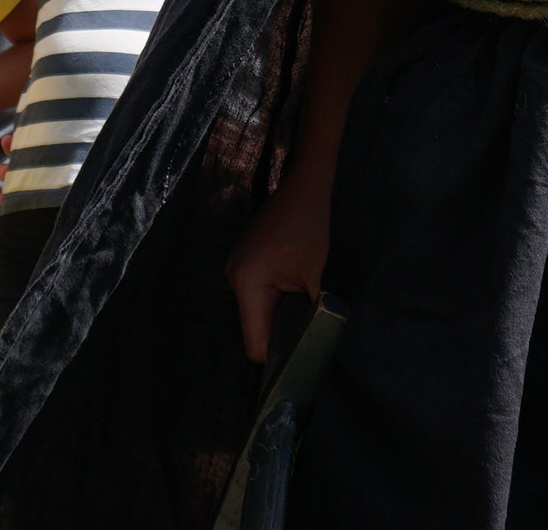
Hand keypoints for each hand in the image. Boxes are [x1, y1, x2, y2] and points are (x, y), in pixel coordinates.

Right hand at [227, 173, 330, 364]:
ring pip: (255, 313)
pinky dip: (272, 300)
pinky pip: (256, 296)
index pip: (255, 342)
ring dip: (276, 315)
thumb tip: (309, 344)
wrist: (301, 189)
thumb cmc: (309, 228)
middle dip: (278, 334)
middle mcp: (234, 278)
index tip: (298, 358)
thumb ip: (308, 313)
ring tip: (301, 307)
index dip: (276, 355)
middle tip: (306, 334)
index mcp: (248, 283)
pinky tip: (291, 290)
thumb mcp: (313, 275)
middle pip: (253, 328)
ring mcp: (235, 269)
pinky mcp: (242, 264)